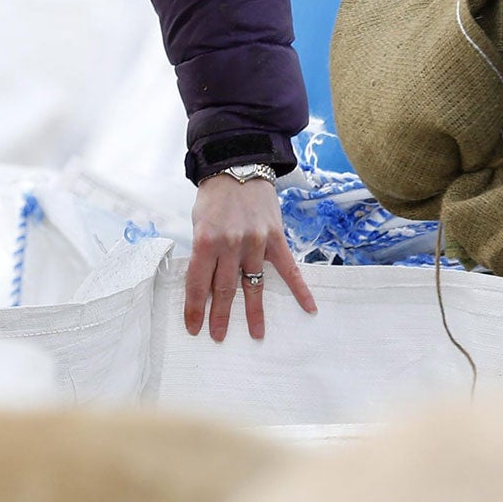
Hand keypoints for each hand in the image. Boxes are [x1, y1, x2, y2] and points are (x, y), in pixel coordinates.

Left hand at [185, 176, 316, 341]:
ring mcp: (255, 242)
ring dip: (254, 311)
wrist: (239, 165)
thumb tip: (206, 286)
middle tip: (218, 336)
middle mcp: (231, 244)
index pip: (198, 283)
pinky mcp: (276, 238)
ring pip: (253, 284)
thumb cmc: (214, 197)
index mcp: (205, 240)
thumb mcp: (198, 223)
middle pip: (225, 289)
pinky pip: (289, 269)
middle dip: (220, 316)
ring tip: (256, 333)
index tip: (194, 328)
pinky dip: (299, 289)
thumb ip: (203, 253)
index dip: (195, 309)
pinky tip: (308, 308)